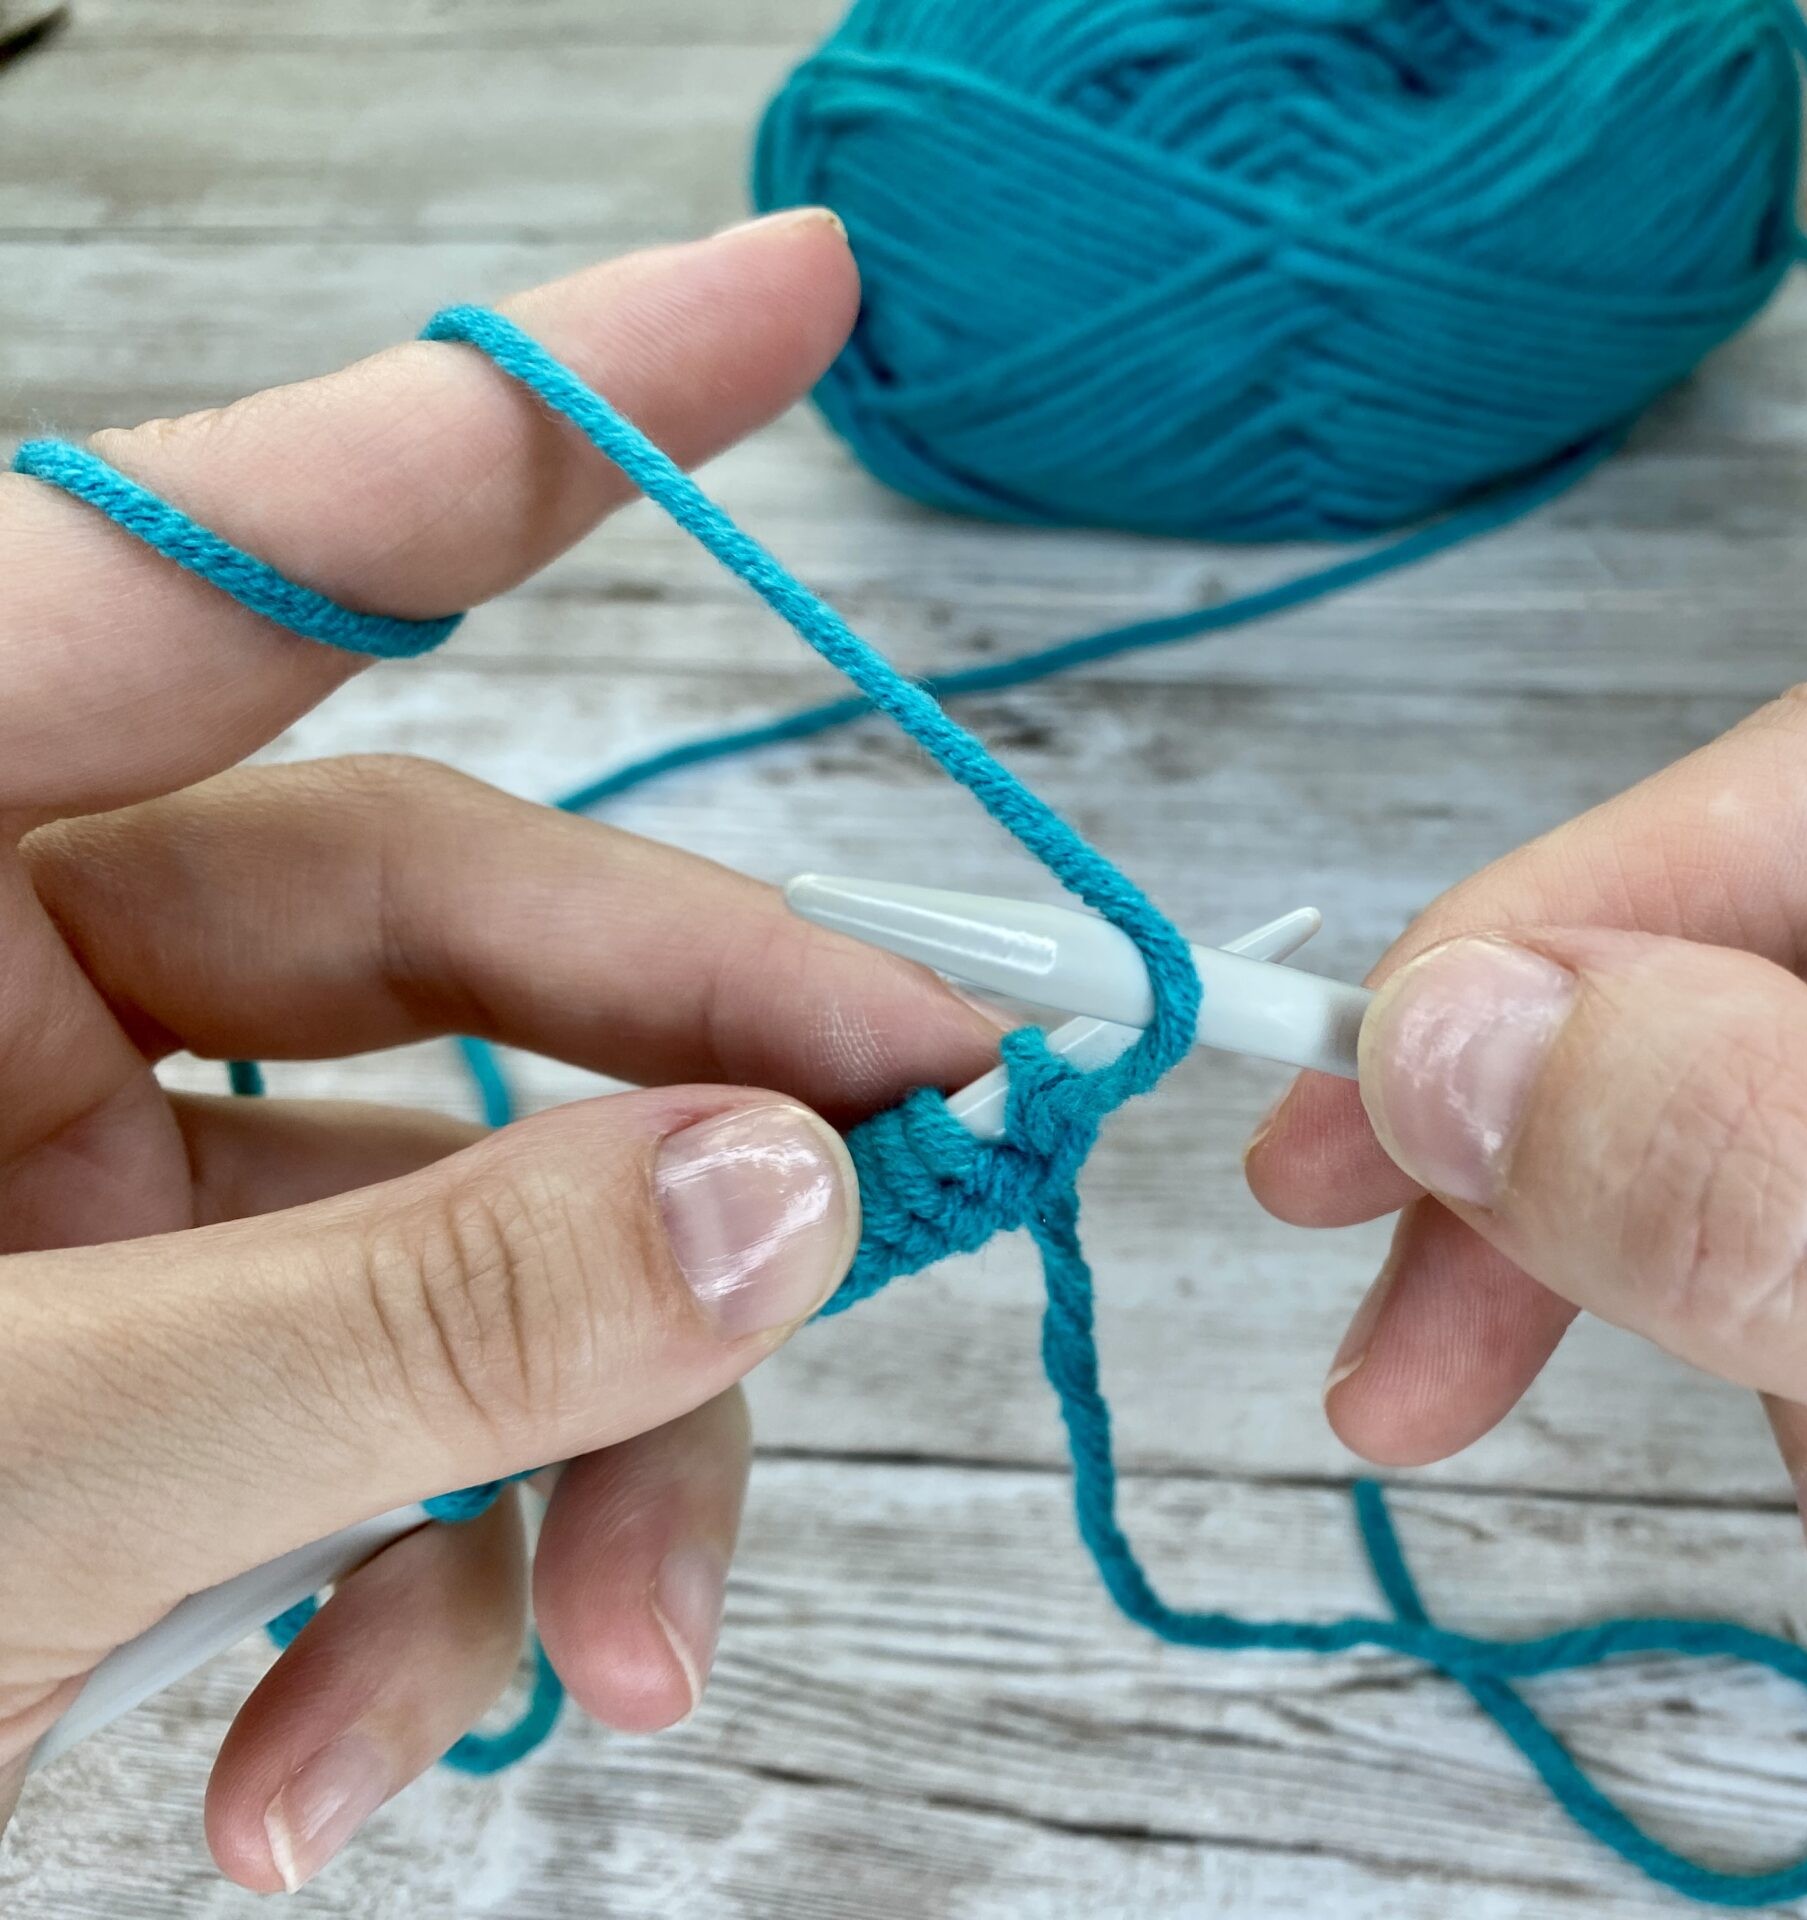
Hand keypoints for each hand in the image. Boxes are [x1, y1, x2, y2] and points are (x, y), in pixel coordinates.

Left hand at [0, 214, 995, 1886]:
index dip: (538, 416)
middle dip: (692, 1103)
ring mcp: (38, 1186)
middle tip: (925, 1178)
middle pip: (436, 937)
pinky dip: (390, 1590)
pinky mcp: (93, 1374)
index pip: (220, 565)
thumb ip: (390, 1322)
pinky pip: (341, 1416)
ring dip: (565, 1450)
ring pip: (440, 1223)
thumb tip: (784, 1191)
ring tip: (623, 1653)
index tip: (795, 294)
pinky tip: (329, 1770)